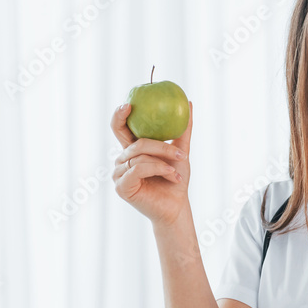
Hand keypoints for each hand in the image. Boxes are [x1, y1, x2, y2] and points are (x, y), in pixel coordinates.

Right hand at [110, 100, 192, 226]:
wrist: (176, 205)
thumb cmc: (176, 179)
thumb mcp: (181, 151)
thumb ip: (183, 129)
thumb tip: (188, 103)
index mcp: (132, 150)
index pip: (120, 128)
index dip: (119, 115)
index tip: (129, 105)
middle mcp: (122, 160)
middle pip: (137, 142)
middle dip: (161, 146)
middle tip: (180, 152)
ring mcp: (119, 173)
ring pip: (140, 156)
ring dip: (164, 162)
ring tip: (178, 171)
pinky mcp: (121, 186)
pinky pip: (138, 168)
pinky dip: (157, 170)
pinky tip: (172, 176)